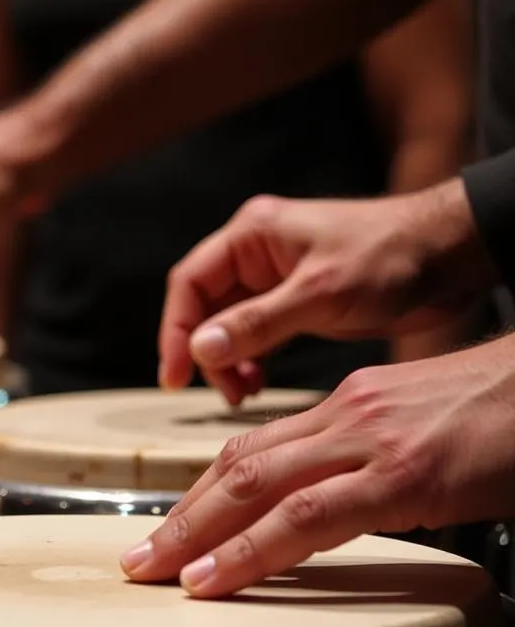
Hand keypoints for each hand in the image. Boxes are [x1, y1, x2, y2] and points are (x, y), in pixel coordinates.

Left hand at [122, 333, 514, 596]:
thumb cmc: (502, 412)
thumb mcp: (419, 428)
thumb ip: (369, 459)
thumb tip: (339, 501)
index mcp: (345, 407)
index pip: (252, 449)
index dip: (203, 492)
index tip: (172, 526)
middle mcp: (343, 416)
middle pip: (237, 467)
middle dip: (180, 516)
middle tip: (136, 557)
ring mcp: (368, 442)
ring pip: (256, 488)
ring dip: (195, 535)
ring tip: (156, 573)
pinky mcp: (402, 476)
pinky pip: (307, 518)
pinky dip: (250, 550)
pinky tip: (217, 577)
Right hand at [157, 178, 495, 404]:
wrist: (452, 256)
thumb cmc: (392, 257)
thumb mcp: (320, 294)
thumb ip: (257, 323)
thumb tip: (200, 349)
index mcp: (252, 235)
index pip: (190, 283)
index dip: (175, 331)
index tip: (175, 375)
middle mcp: (257, 254)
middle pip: (205, 307)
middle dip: (205, 352)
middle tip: (221, 390)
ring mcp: (276, 278)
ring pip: (228, 325)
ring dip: (228, 360)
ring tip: (244, 392)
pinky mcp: (297, 301)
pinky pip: (256, 333)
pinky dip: (251, 359)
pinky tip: (260, 381)